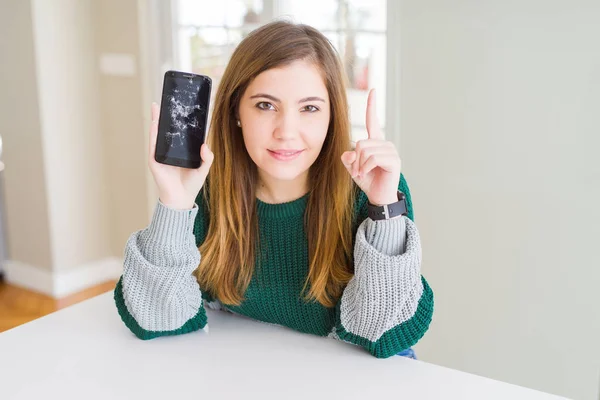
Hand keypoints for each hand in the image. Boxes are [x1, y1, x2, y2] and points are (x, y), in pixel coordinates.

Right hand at [148, 102, 213, 209]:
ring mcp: (161, 154)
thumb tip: (206, 145)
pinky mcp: (154, 160)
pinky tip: (154, 122)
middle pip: (168, 129)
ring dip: (157, 119)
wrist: (181, 199)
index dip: (181, 120)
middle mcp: (170, 150)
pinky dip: (153, 132)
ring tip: (158, 106)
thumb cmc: (191, 184)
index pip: (181, 132)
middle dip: (166, 115)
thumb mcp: (204, 169)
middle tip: (168, 100)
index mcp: (182, 150)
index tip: (183, 106)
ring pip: (158, 133)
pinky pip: (153, 143)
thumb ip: (207, 157)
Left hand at [341, 89, 400, 205]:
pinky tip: (367, 174)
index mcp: (375, 142)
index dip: (371, 106)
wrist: (378, 197)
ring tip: (362, 174)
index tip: (372, 90)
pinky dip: (364, 168)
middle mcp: (384, 144)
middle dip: (355, 159)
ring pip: (365, 150)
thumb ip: (348, 159)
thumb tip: (348, 154)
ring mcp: (391, 151)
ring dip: (359, 165)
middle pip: (361, 142)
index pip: (372, 121)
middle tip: (356, 172)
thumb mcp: (353, 169)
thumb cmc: (368, 182)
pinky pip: (372, 158)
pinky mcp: (394, 160)